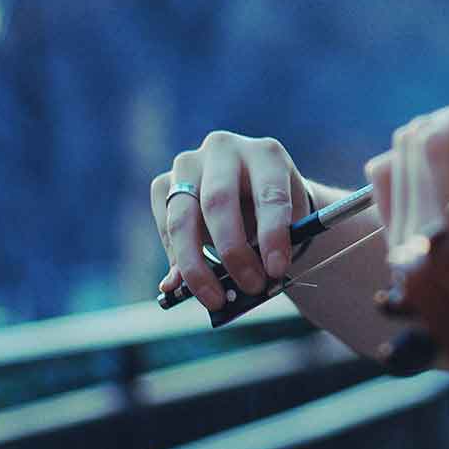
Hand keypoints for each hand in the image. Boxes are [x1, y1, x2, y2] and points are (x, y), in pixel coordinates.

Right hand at [149, 132, 310, 311]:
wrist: (251, 193)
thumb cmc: (273, 213)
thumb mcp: (284, 225)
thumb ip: (265, 250)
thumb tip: (227, 287)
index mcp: (266, 154)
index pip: (269, 194)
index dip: (273, 234)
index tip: (277, 270)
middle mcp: (224, 149)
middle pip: (218, 201)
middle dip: (233, 251)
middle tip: (250, 287)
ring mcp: (188, 164)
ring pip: (182, 218)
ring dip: (196, 265)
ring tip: (215, 298)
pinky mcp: (164, 182)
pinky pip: (164, 226)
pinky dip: (176, 259)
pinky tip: (186, 282)